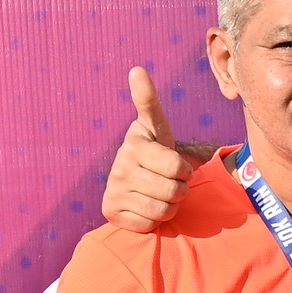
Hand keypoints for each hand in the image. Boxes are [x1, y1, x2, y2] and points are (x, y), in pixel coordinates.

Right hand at [102, 67, 202, 231]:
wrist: (135, 180)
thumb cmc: (154, 151)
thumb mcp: (157, 126)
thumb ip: (150, 101)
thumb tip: (136, 69)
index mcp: (135, 143)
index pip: (174, 164)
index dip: (181, 168)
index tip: (173, 164)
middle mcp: (120, 165)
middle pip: (174, 190)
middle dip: (180, 189)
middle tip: (170, 180)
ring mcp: (113, 188)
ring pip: (163, 209)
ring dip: (170, 205)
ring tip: (160, 192)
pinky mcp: (110, 211)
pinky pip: (148, 223)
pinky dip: (154, 220)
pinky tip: (145, 206)